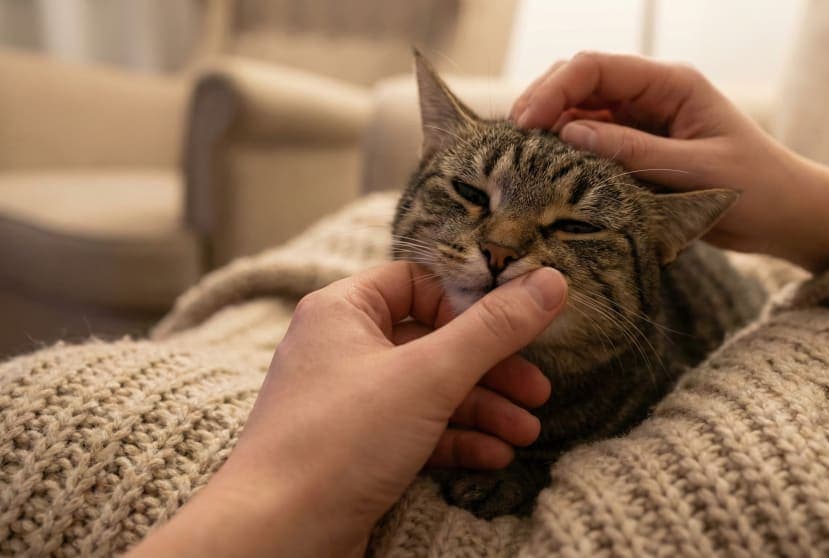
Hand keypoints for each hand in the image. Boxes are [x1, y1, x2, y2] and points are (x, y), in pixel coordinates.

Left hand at [129, 262, 567, 556]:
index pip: (418, 281)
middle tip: (537, 389)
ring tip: (526, 432)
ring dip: (482, 409)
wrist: (276, 536)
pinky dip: (455, 439)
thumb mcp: (429, 376)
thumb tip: (551, 282)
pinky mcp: (354, 448)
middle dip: (491, 367)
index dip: (468, 301)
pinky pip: (415, 430)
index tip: (514, 324)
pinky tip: (494, 457)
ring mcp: (347, 401)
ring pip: (429, 390)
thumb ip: (493, 329)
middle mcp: (342, 348)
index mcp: (343, 310)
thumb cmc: (337, 442)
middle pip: (434, 340)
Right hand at [511, 52, 828, 270]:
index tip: (525, 123)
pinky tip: (550, 172)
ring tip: (522, 158)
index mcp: (672, 84)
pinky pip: (593, 142)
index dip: (554, 89)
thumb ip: (633, 151)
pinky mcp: (640, 148)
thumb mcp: (695, 171)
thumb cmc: (757, 189)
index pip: (597, 67)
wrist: (789, 215)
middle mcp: (653, 95)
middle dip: (543, 103)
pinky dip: (568, 153)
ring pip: (581, 111)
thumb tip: (570, 132)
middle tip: (512, 142)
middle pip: (580, 81)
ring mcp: (644, 120)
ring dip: (551, 129)